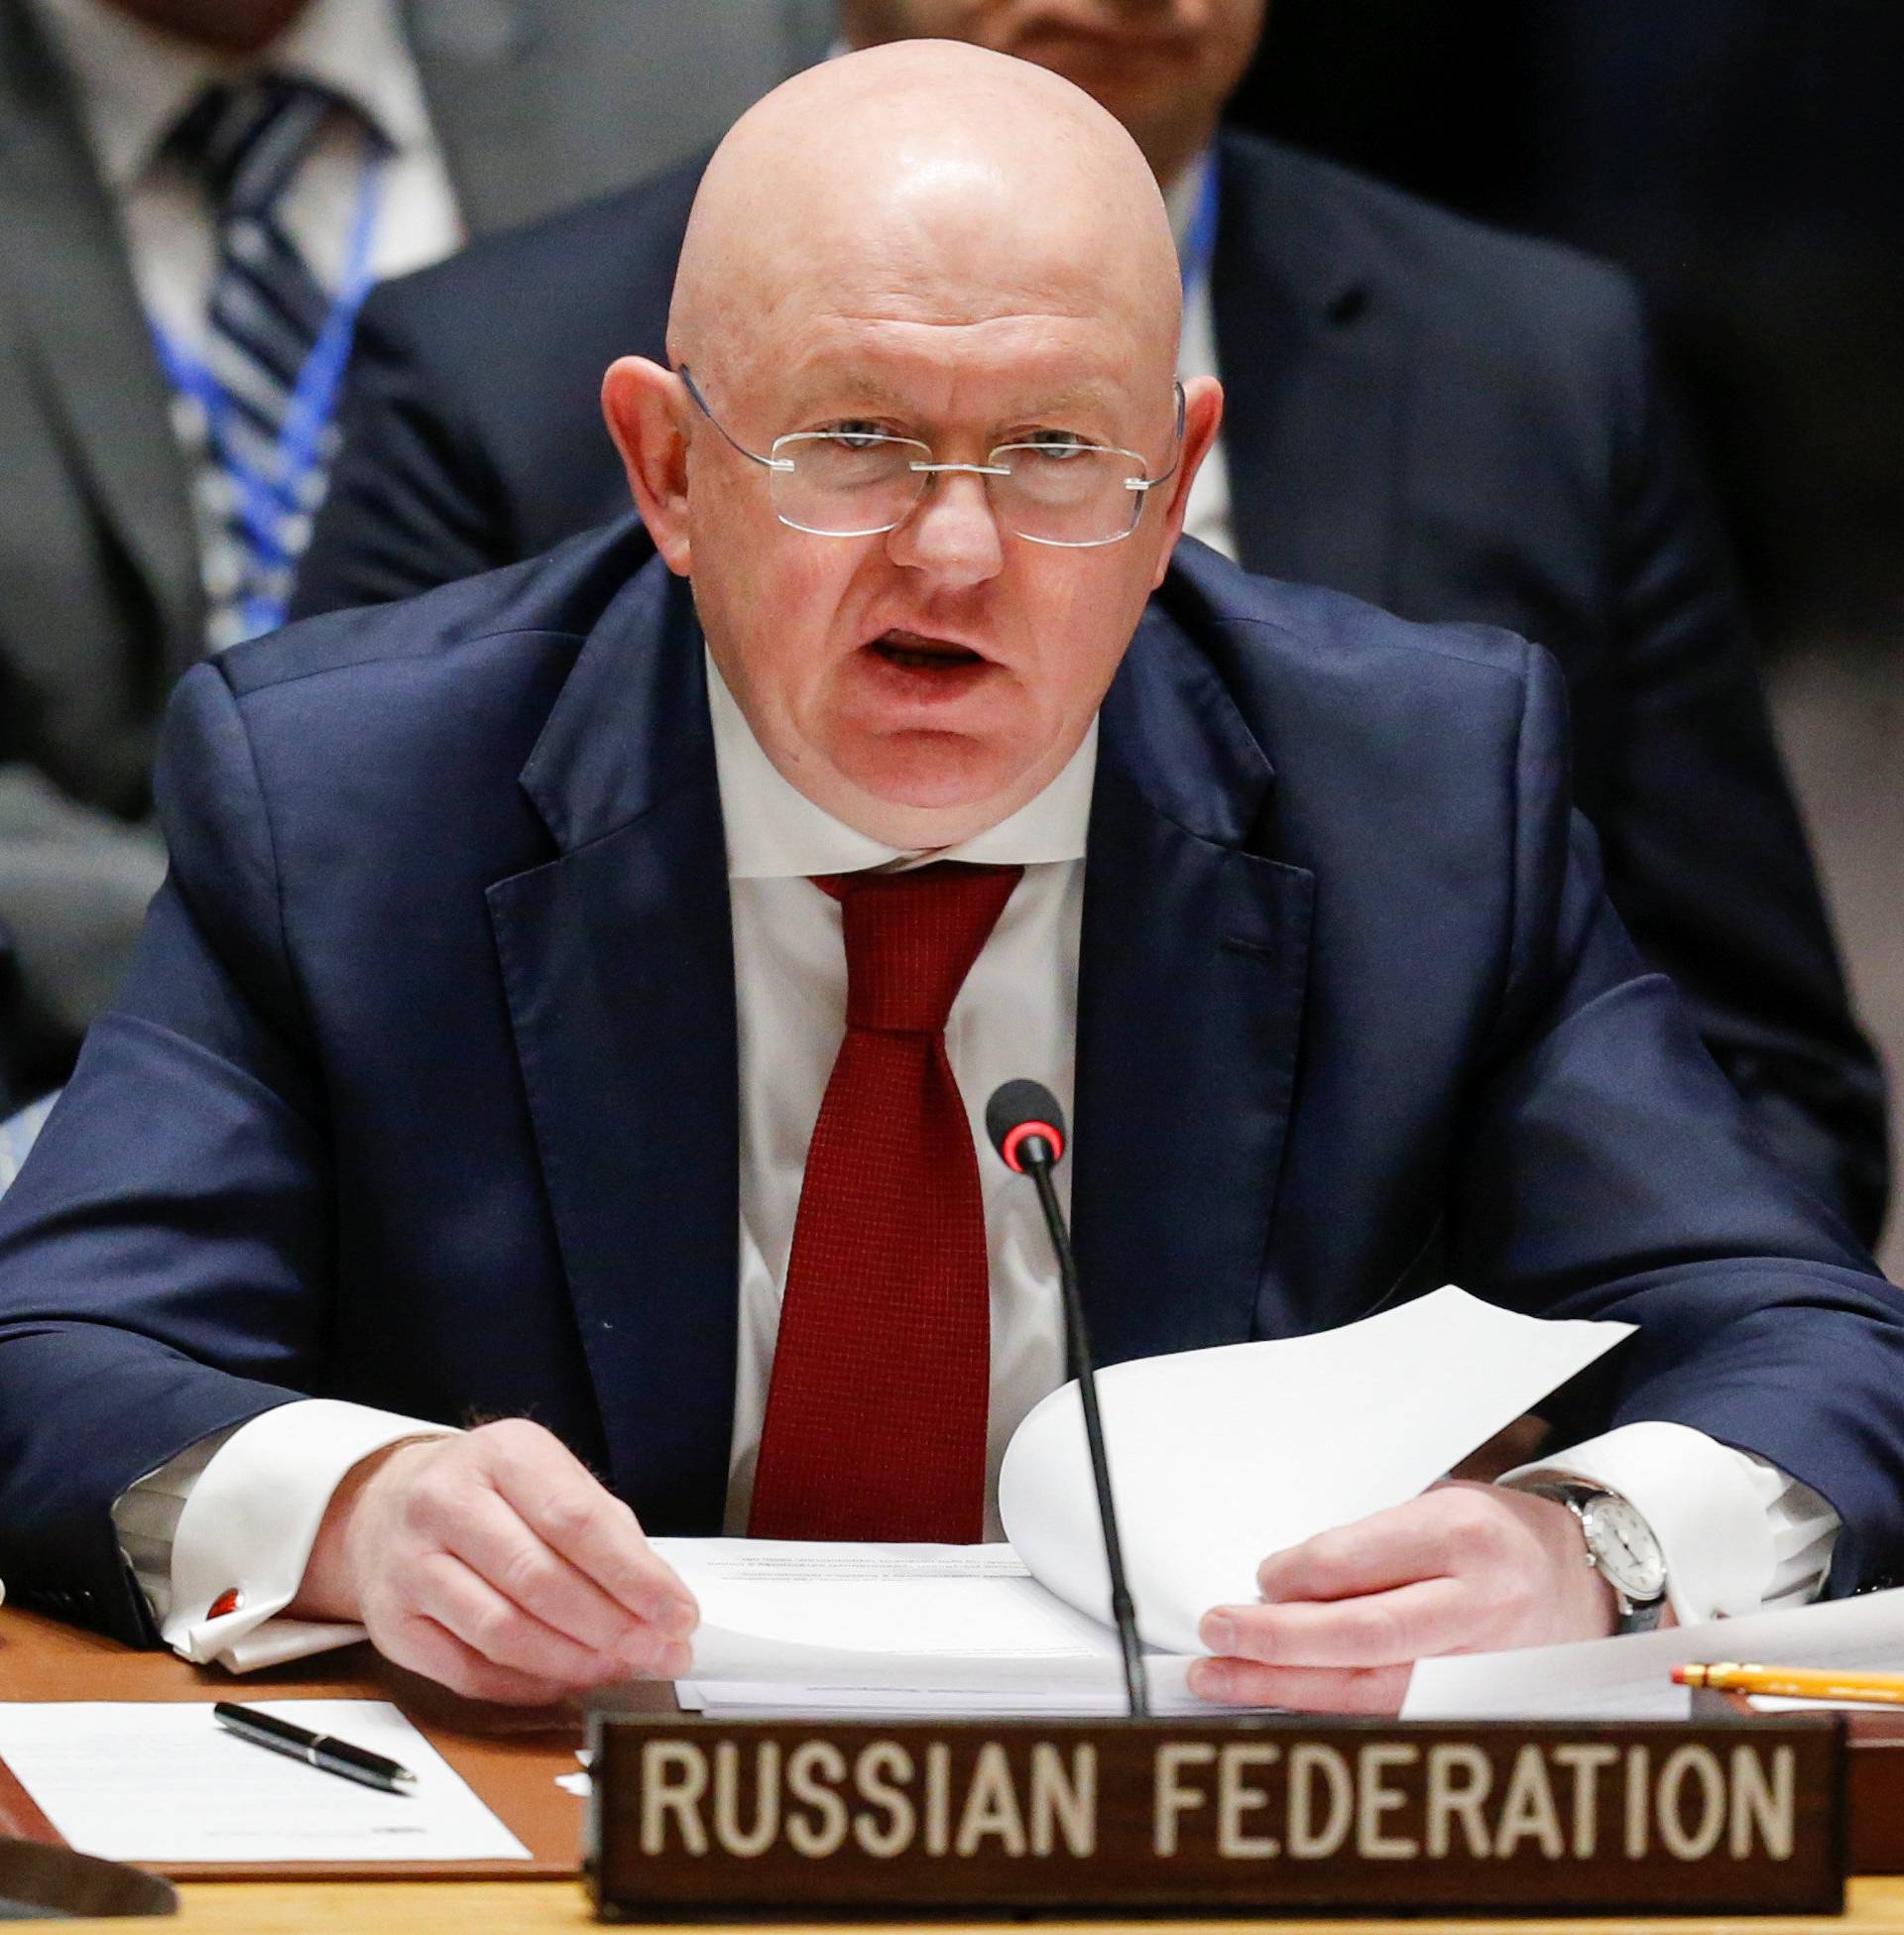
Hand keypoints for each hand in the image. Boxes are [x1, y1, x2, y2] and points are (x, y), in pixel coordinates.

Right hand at [292, 1420, 697, 1703]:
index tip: (679, 1614)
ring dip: (574, 1662)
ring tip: (620, 1669)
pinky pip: (469, 1670)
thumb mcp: (552, 1479)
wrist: (388, 1503)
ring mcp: (408, 1564)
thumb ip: (609, 1532)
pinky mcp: (391, 1623)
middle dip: (611, 1626)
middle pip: (538, 1579)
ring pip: (501, 1631)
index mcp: (501, 1453)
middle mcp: (445, 1502)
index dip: (634, 1575)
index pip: (575, 1520)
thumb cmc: (493, 1494)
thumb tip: (662, 1604)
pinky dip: (527, 1685)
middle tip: (658, 1653)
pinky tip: (567, 1681)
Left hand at [1188, 1481, 1618, 1713]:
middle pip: (1365, 1636)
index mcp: (1462, 1533)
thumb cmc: (1491, 1533)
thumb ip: (1367, 1543)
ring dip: (1287, 1686)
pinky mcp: (1482, 1705)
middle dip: (1278, 1641)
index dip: (1297, 1577)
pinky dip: (1328, 1710)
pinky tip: (1278, 1700)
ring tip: (1221, 1678)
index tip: (1257, 1581)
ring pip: (1374, 1689)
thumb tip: (1279, 1585)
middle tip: (1216, 1634)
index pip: (1360, 1563)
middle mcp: (1479, 1602)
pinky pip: (1393, 1713)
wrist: (1583, 1578)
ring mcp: (1485, 1664)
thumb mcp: (1434, 1505)